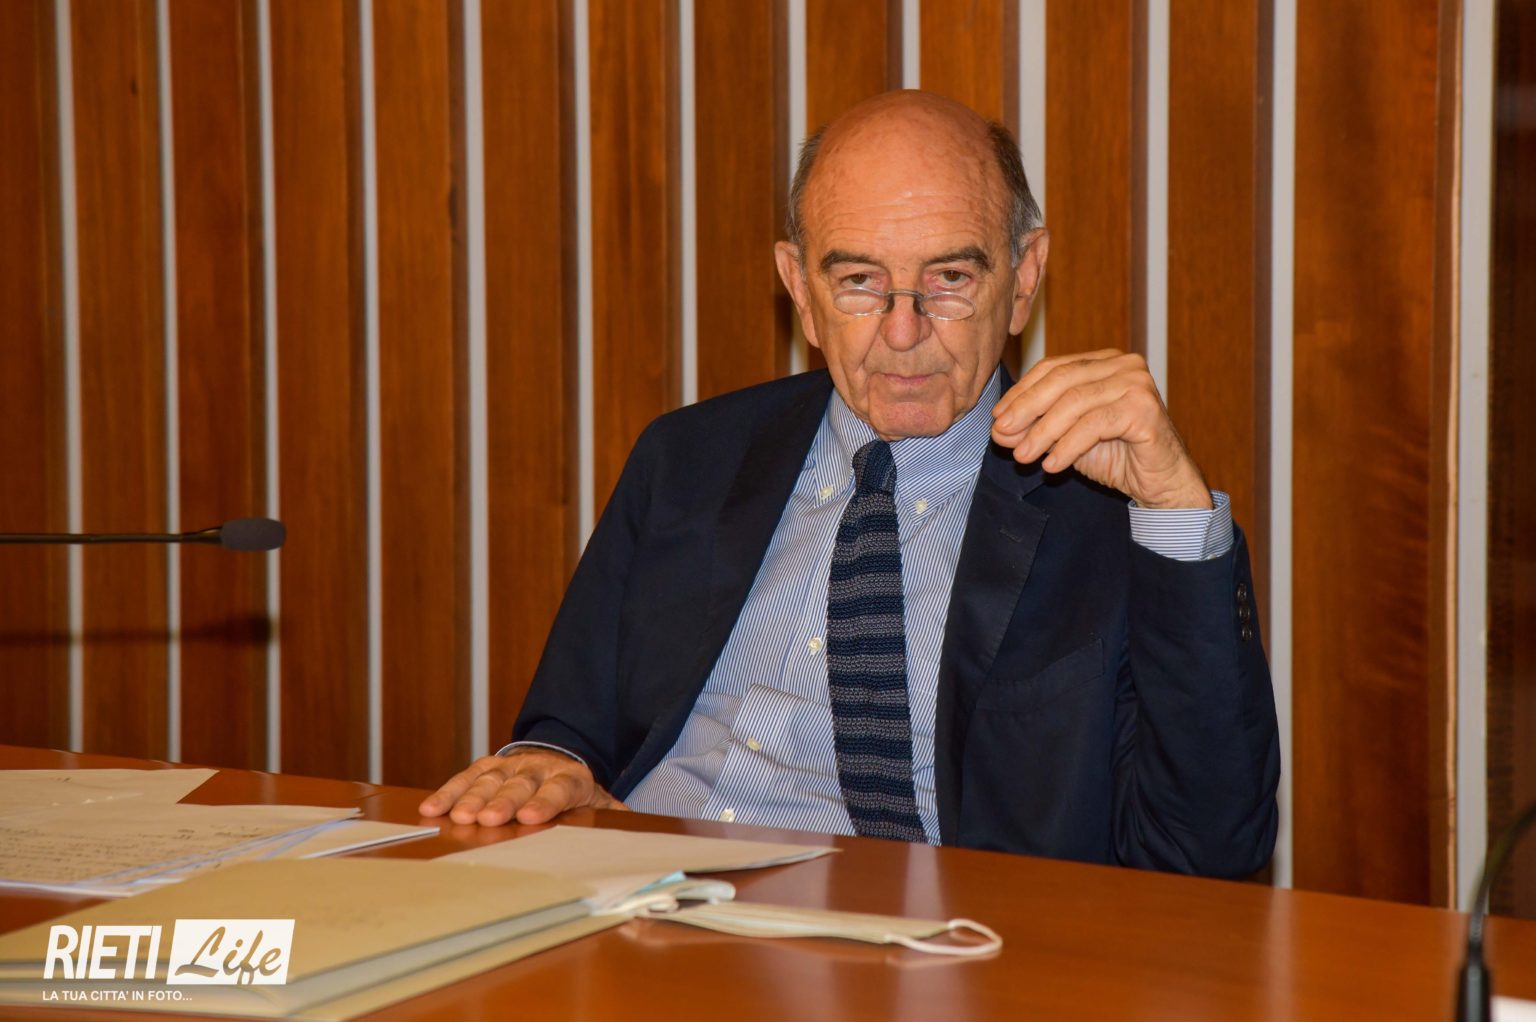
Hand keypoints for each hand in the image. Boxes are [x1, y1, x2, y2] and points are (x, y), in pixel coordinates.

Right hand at [417, 749, 629, 826]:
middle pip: (519, 786)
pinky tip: (433, 807)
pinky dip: (448, 791)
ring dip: (471, 797)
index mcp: (570, 779)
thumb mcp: (596, 800)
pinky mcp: (487, 767)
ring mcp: (510, 766)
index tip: (530, 817)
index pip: (558, 790)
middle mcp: (537, 769)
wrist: (554, 757)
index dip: (543, 802)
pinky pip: (466, 778)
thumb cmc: (573, 790)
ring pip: (489, 780)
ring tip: (459, 815)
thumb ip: (611, 814)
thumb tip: (631, 826)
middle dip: (502, 801)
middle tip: (487, 818)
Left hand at [991, 349, 1211, 509]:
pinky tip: (1051, 465)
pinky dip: (1067, 446)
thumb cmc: (1116, 456)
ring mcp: (1136, 384)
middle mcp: (1123, 365)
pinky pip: (1094, 425)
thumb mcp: (1066, 438)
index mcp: (1103, 361)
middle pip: (1061, 380)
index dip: (1021, 392)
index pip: (1053, 368)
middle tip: (1002, 435)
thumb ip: (1036, 428)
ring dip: (1042, 432)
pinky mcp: (1144, 409)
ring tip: (1022, 457)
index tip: (998, 418)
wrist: (1159, 483)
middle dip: (1026, 409)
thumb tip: (1000, 430)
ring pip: (1075, 402)